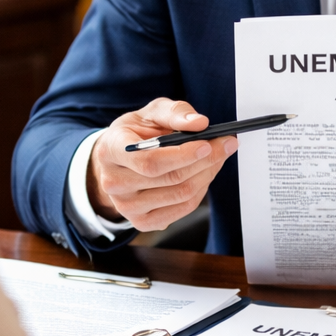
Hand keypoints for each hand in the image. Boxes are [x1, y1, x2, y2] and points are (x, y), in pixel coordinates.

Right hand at [88, 99, 237, 231]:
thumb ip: (175, 113)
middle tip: (225, 145)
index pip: (149, 161)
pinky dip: (200, 190)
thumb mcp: (150, 113)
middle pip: (169, 179)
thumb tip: (200, 123)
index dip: (182, 155)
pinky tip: (204, 174)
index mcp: (111, 150)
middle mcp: (114, 182)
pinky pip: (182, 209)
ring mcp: (126, 207)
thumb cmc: (135, 134)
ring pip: (180, 195)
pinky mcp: (141, 222)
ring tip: (217, 157)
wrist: (117, 161)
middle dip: (205, 161)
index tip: (208, 144)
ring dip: (207, 175)